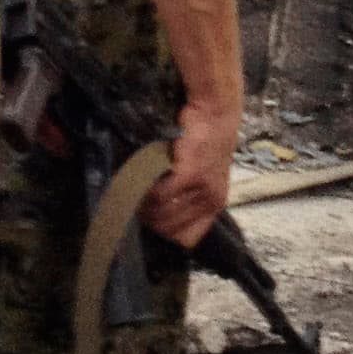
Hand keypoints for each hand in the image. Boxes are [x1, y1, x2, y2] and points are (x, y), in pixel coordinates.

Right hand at [141, 96, 237, 248]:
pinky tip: (142, 182)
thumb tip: (161, 213)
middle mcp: (210, 201)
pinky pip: (160, 196)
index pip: (188, 239)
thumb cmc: (207, 142)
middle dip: (150, 221)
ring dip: (145, 208)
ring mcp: (201, 189)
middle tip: (137, 206)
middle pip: (169, 229)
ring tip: (136, 196)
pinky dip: (147, 192)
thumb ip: (190, 196)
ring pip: (162, 214)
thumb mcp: (207, 175)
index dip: (166, 234)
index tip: (154, 221)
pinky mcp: (189, 175)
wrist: (215, 114)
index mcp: (215, 205)